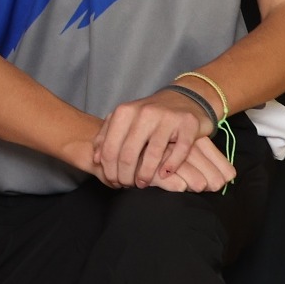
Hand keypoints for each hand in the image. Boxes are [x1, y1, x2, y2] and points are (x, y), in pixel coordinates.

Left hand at [96, 89, 226, 191]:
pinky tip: (164, 175)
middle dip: (125, 176)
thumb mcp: (125, 120)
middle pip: (129, 154)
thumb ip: (107, 136)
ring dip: (146, 175)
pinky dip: (170, 167)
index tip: (113, 181)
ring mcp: (167, 118)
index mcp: (125, 112)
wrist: (184, 98)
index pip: (111, 148)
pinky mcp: (188, 124)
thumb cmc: (149, 114)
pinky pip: (178, 152)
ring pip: (152, 155)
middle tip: (127, 185)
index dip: (110, 169)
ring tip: (142, 184)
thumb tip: (96, 158)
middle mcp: (145, 113)